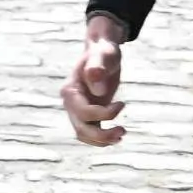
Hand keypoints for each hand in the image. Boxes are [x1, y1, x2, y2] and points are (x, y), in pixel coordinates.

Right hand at [63, 21, 128, 144]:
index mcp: (70, 90)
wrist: (102, 52)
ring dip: (101, 140)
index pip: (83, 112)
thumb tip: (98, 90)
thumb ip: (97, 68)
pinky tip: (117, 136)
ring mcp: (77, 109)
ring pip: (83, 134)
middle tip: (122, 131)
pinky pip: (89, 133)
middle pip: (81, 128)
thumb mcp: (103, 55)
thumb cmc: (104, 52)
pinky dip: (101, 139)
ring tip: (121, 134)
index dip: (103, 114)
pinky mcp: (88, 113)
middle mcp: (70, 103)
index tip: (122, 103)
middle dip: (101, 135)